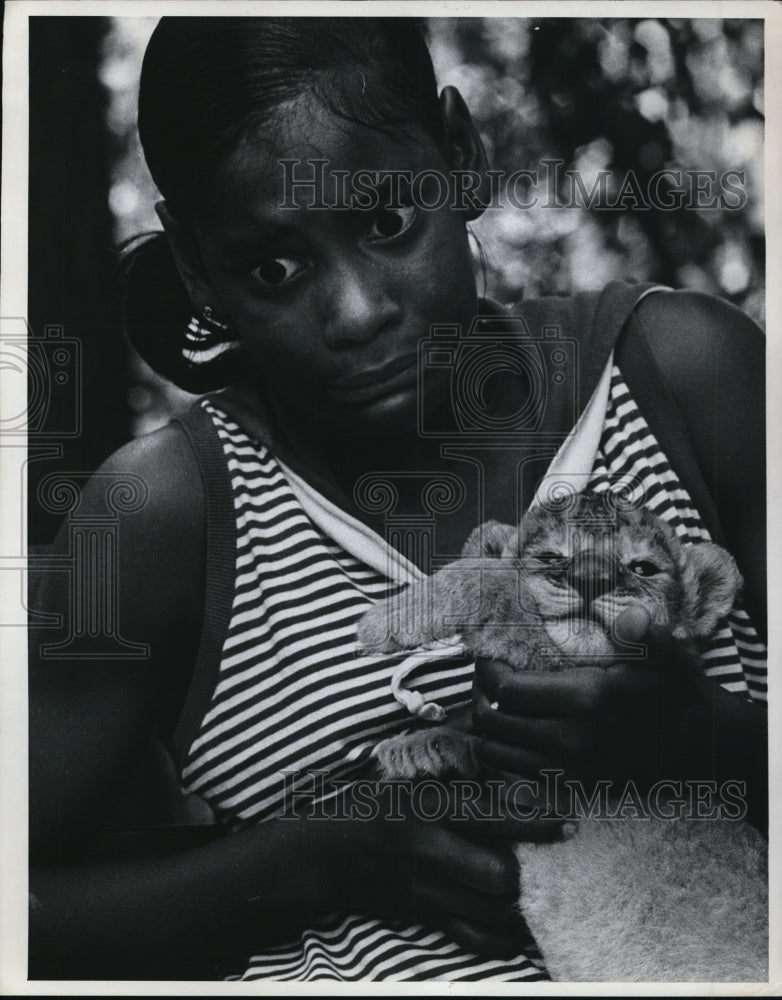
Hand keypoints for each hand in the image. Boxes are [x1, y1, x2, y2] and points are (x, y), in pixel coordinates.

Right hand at [324, 775, 561, 956]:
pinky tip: (514, 926)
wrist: (320, 855)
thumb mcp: (406, 785)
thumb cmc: (367, 808)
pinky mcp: (421, 916)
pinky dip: (501, 937)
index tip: (568, 823)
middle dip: (525, 869)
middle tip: (544, 861)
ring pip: (492, 910)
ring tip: (535, 890)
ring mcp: (425, 889)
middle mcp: (429, 850)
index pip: (494, 815)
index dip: (537, 821)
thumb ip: (453, 786)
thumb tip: (506, 783)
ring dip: (519, 902)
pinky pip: (474, 938)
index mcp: (427, 808)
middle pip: (499, 873)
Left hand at [472, 606, 711, 788]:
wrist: (701, 751)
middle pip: (491, 720)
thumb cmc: (679, 694)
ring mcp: (568, 771)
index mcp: (586, 700)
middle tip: (489, 678)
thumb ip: (648, 637)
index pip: (505, 689)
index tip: (491, 657)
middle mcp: (570, 741)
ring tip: (497, 702)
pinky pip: (513, 773)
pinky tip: (515, 730)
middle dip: (480, 695)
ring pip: (494, 751)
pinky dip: (503, 752)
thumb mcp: (672, 658)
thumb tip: (629, 618)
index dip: (487, 670)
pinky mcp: (570, 790)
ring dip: (487, 725)